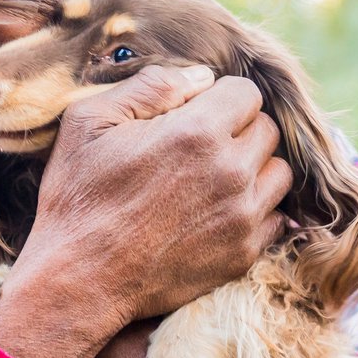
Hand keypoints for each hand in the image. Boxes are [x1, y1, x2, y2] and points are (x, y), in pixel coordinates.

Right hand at [0, 65, 289, 357]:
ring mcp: (242, 218)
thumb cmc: (78, 197)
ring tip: (212, 179)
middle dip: (238, 130)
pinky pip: (275, 218)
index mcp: (197, 132)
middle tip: (199, 147)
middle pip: (267, 130)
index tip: (193, 115)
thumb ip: (151, 85)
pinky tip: (218, 212)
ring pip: (279, 173)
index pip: (247, 93)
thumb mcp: (90, 120)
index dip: (219, 98)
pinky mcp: (243, 255)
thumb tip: (202, 78)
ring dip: (253, 169)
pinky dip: (254, 210)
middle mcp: (230, 173)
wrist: (78, 279)